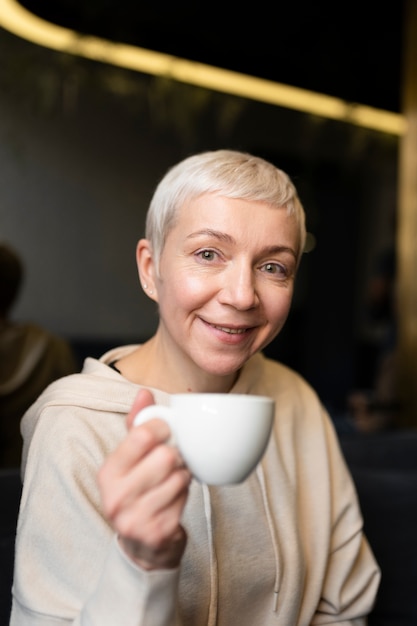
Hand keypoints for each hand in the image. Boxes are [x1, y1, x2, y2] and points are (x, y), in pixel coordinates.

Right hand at [98, 388, 191, 569]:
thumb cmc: (138, 491)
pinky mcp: (157, 532)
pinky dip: (185, 495)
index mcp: (108, 473)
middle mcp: (116, 497)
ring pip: (179, 477)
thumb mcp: (130, 458)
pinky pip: (185, 498)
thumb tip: (144, 393)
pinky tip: (175, 498)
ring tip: (173, 480)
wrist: (142, 546)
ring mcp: (135, 518)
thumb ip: (136, 424)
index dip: (162, 428)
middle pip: (165, 456)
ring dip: (183, 476)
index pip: (141, 436)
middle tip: (173, 461)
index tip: (167, 431)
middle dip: (175, 455)